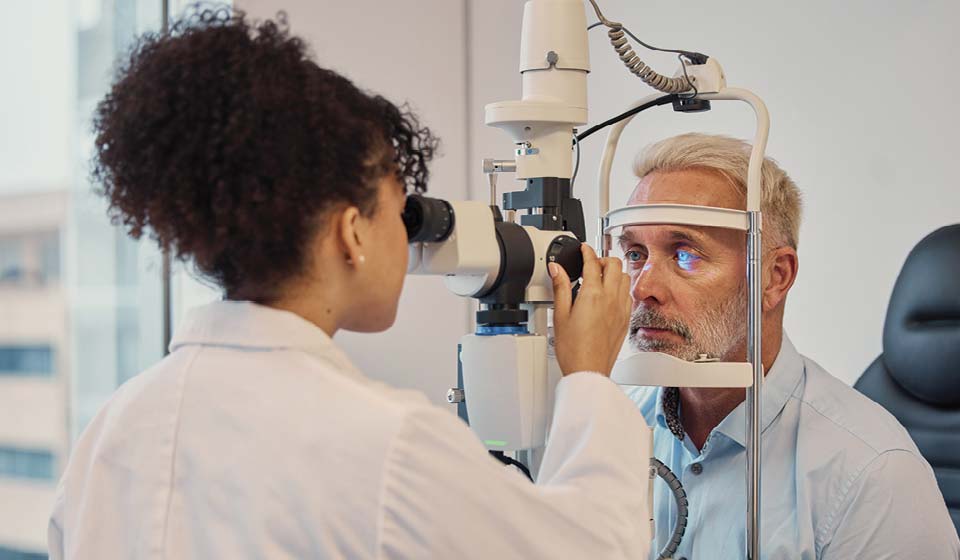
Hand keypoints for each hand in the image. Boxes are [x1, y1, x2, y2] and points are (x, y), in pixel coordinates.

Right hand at [550, 244, 631, 376]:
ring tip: (601, 277)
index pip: (592, 262)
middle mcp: (611, 299)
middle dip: (603, 258)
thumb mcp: (559, 315)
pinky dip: (620, 287)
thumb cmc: (573, 349)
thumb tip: (556, 269)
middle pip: (615, 264)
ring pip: (625, 277)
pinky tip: (609, 295)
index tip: (583, 249)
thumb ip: (560, 287)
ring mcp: (621, 309)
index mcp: (593, 295)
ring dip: (614, 272)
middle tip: (592, 263)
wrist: (588, 370)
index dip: (587, 251)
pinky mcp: (625, 319)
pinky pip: (628, 294)